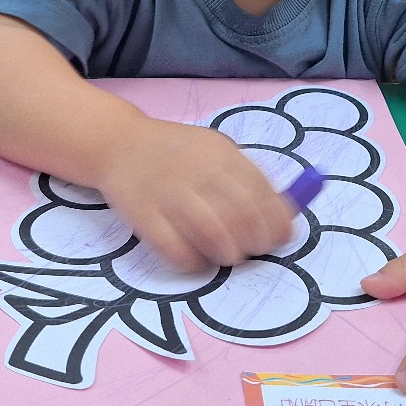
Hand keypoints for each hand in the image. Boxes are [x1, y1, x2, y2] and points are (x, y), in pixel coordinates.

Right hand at [95, 118, 295, 271]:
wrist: (120, 144)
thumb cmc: (177, 152)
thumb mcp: (216, 150)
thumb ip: (247, 178)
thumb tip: (285, 214)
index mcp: (221, 154)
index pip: (261, 192)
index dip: (277, 222)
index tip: (280, 239)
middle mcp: (198, 171)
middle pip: (241, 214)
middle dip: (256, 241)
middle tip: (253, 250)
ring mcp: (169, 193)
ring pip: (213, 233)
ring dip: (229, 253)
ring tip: (228, 255)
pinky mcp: (144, 215)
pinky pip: (176, 249)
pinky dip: (194, 261)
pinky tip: (197, 258)